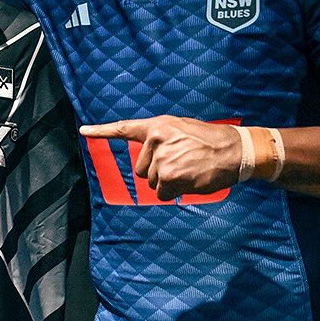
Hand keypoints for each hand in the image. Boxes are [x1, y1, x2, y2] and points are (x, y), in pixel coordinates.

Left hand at [80, 115, 242, 200]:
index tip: (83, 131)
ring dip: (169, 182)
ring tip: (190, 169)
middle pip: (142, 170)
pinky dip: (175, 192)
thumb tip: (149, 160)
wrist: (236, 150)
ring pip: (153, 183)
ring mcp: (162, 159)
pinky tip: (191, 180)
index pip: (125, 128)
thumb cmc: (211, 142)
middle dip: (160, 171)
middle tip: (183, 162)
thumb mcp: (182, 130)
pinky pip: (163, 194)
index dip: (102, 131)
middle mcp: (156, 140)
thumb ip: (161, 140)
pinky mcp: (169, 177)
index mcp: (159, 126)